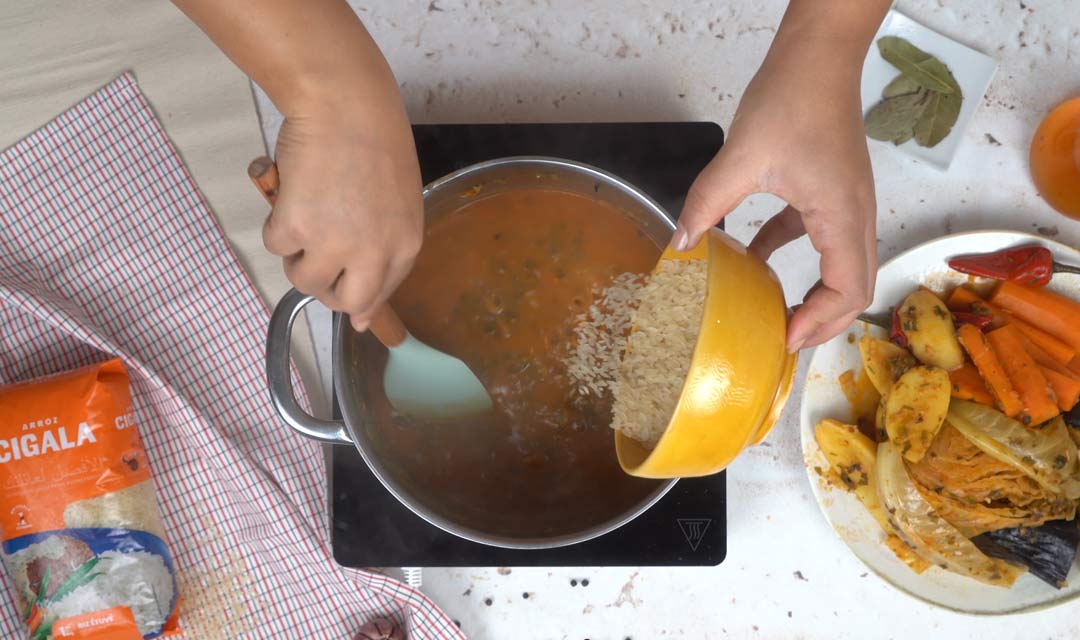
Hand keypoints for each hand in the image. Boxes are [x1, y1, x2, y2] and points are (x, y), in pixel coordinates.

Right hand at [264, 106, 422, 331]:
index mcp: (405, 244)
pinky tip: (291, 194)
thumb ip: (384, 250)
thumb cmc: (374, 140)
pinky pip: (276, 246)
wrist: (345, 104)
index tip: (351, 304)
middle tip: (317, 260)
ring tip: (303, 217)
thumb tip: (364, 320)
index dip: (362, 297)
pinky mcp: (295, 227)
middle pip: (345, 302)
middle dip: (327, 289)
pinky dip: (276, 223)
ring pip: (304, 280)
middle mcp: (373, 252)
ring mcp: (333, 242)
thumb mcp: (397, 201)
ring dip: (297, 256)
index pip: (382, 292)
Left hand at [676, 33, 877, 351]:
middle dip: (823, 322)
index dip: (820, 321)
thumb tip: (680, 245)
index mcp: (841, 214)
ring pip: (842, 267)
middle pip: (854, 288)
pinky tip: (753, 261)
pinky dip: (791, 257)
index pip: (848, 288)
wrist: (816, 57)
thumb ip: (707, 203)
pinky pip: (817, 238)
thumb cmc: (793, 97)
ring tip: (776, 317)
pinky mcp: (830, 192)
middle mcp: (854, 215)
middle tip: (783, 342)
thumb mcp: (742, 157)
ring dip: (813, 296)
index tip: (784, 337)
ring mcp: (846, 204)